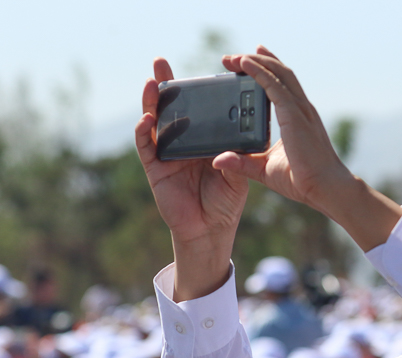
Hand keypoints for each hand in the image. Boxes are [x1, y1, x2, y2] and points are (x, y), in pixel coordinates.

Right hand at [135, 58, 248, 299]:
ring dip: (150, 102)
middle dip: (165, 84)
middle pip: (170, 108)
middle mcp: (183, 142)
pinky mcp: (154, 169)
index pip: (197, 108)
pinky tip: (147, 119)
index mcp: (204, 139)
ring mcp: (166, 153)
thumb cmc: (226, 201)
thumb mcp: (237, 176)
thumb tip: (236, 142)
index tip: (197, 71)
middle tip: (161, 63)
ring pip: (154, 121)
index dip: (194, 90)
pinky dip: (144, 132)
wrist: (211, 230)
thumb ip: (235, 159)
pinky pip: (145, 147)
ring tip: (152, 83)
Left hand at [215, 46, 401, 250]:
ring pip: (278, 74)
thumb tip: (219, 160)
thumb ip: (243, 162)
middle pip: (280, 73)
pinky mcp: (294, 115)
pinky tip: (244, 64)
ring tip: (235, 57)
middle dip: (257, 61)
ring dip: (256, 61)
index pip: (282, 85)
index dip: (267, 70)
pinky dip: (259, 72)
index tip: (248, 62)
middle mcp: (300, 109)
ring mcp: (299, 110)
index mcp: (297, 119)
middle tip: (233, 58)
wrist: (326, 188)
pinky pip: (274, 86)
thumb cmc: (303, 181)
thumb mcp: (265, 168)